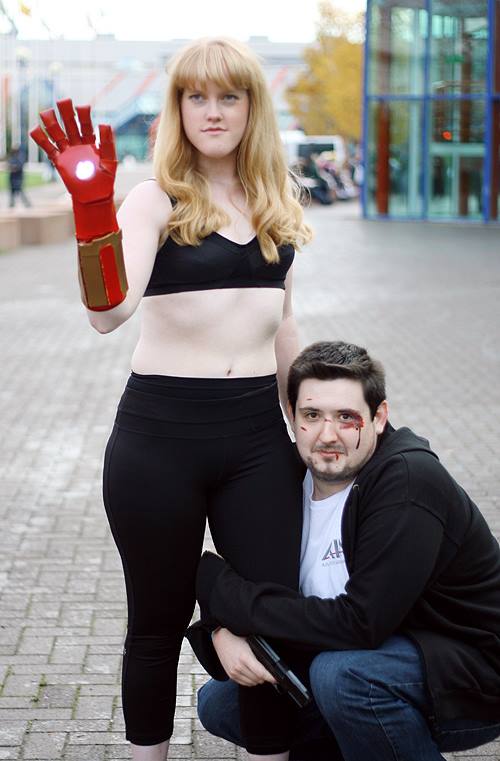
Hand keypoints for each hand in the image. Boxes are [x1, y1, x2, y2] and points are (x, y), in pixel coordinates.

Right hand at [30, 99, 118, 239]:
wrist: (94, 197)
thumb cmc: (105, 180)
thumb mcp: (109, 161)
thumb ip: (107, 143)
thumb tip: (105, 123)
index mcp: (91, 142)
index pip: (86, 124)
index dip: (83, 115)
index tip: (82, 107)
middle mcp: (77, 144)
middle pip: (69, 124)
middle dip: (65, 112)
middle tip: (62, 101)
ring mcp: (67, 152)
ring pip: (57, 133)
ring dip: (51, 123)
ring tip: (45, 112)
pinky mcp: (59, 161)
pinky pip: (48, 148)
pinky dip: (41, 139)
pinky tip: (35, 129)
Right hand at [212, 628, 275, 686]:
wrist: (221, 637)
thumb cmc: (236, 637)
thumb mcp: (250, 643)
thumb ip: (258, 654)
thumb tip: (269, 664)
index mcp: (245, 657)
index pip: (261, 673)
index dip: (270, 677)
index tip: (276, 679)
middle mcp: (239, 667)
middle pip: (257, 679)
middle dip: (265, 677)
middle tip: (268, 672)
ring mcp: (233, 672)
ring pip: (252, 683)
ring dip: (257, 679)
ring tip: (259, 673)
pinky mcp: (230, 675)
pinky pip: (244, 683)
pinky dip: (250, 681)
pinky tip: (252, 675)